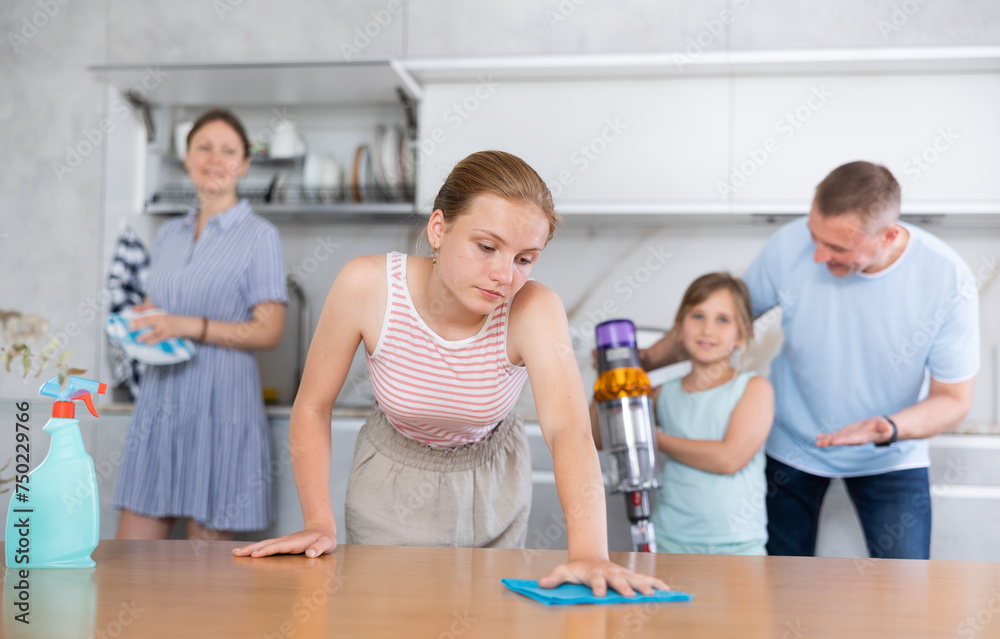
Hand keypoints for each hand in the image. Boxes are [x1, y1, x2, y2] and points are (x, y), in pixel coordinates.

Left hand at [130, 311, 196, 343]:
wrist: (186, 325)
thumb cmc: (171, 320)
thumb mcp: (161, 314)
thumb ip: (147, 310)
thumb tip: (134, 308)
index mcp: (159, 314)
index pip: (146, 315)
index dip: (138, 318)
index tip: (130, 321)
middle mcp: (162, 320)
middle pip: (148, 322)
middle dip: (138, 325)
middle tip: (130, 328)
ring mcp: (165, 327)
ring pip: (153, 332)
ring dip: (144, 336)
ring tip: (137, 339)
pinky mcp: (169, 334)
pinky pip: (159, 338)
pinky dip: (153, 341)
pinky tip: (147, 343)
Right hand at [232, 524, 337, 557]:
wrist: (322, 529)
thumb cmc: (325, 539)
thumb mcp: (327, 543)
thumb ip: (319, 548)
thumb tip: (311, 554)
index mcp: (295, 542)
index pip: (279, 547)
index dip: (267, 550)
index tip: (255, 554)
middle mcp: (285, 541)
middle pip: (266, 544)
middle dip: (251, 549)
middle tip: (236, 554)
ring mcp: (282, 542)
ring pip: (264, 545)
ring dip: (249, 549)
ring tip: (235, 553)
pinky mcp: (281, 545)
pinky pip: (266, 547)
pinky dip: (255, 550)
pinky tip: (246, 554)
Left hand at [538, 558, 669, 596]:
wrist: (590, 555)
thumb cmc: (576, 568)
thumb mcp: (563, 571)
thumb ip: (554, 578)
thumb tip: (541, 584)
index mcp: (593, 573)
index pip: (595, 580)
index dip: (597, 587)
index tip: (600, 595)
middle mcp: (610, 572)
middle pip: (618, 580)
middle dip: (625, 587)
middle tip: (632, 595)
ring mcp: (621, 573)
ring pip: (634, 578)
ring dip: (644, 586)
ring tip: (653, 594)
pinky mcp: (629, 575)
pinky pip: (644, 578)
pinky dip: (655, 583)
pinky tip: (666, 590)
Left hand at [816, 416, 893, 447]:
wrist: (878, 428)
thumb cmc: (882, 426)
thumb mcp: (884, 425)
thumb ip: (883, 427)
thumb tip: (887, 428)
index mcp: (862, 438)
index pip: (851, 440)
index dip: (842, 441)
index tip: (833, 441)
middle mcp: (853, 440)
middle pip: (840, 442)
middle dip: (830, 443)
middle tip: (820, 444)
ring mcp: (848, 437)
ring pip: (836, 440)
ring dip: (826, 441)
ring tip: (817, 442)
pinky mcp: (846, 434)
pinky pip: (835, 436)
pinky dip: (827, 436)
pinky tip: (818, 436)